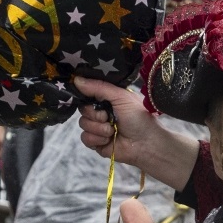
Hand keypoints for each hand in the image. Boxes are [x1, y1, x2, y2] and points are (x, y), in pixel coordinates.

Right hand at [74, 77, 199, 190]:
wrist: (146, 143)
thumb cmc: (139, 117)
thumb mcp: (121, 96)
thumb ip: (99, 87)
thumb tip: (76, 79)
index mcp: (107, 99)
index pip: (87, 94)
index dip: (86, 95)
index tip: (90, 97)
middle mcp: (101, 112)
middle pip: (82, 110)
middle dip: (95, 114)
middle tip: (108, 117)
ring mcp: (98, 128)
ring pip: (83, 124)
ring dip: (99, 128)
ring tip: (113, 130)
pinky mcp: (96, 143)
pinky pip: (85, 138)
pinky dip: (97, 139)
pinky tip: (109, 139)